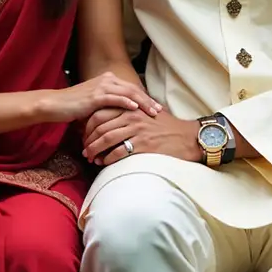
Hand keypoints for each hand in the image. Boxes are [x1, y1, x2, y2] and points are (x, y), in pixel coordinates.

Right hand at [44, 73, 162, 123]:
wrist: (56, 105)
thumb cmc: (74, 107)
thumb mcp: (95, 105)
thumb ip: (109, 106)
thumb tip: (123, 118)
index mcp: (107, 80)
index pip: (131, 88)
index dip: (145, 97)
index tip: (155, 107)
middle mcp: (106, 80)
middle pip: (133, 89)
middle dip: (148, 100)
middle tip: (160, 111)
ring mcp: (101, 86)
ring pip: (128, 93)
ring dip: (142, 103)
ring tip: (153, 111)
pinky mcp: (95, 96)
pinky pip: (115, 98)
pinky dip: (127, 103)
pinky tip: (135, 109)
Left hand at [83, 108, 201, 165]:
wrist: (187, 137)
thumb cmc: (166, 127)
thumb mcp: (146, 113)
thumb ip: (128, 113)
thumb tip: (109, 120)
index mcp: (130, 107)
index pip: (100, 113)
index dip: (89, 126)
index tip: (84, 136)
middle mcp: (132, 116)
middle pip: (100, 126)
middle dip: (88, 139)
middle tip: (84, 150)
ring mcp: (137, 130)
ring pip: (107, 139)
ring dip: (95, 150)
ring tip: (90, 158)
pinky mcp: (143, 145)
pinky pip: (119, 152)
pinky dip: (108, 159)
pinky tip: (103, 163)